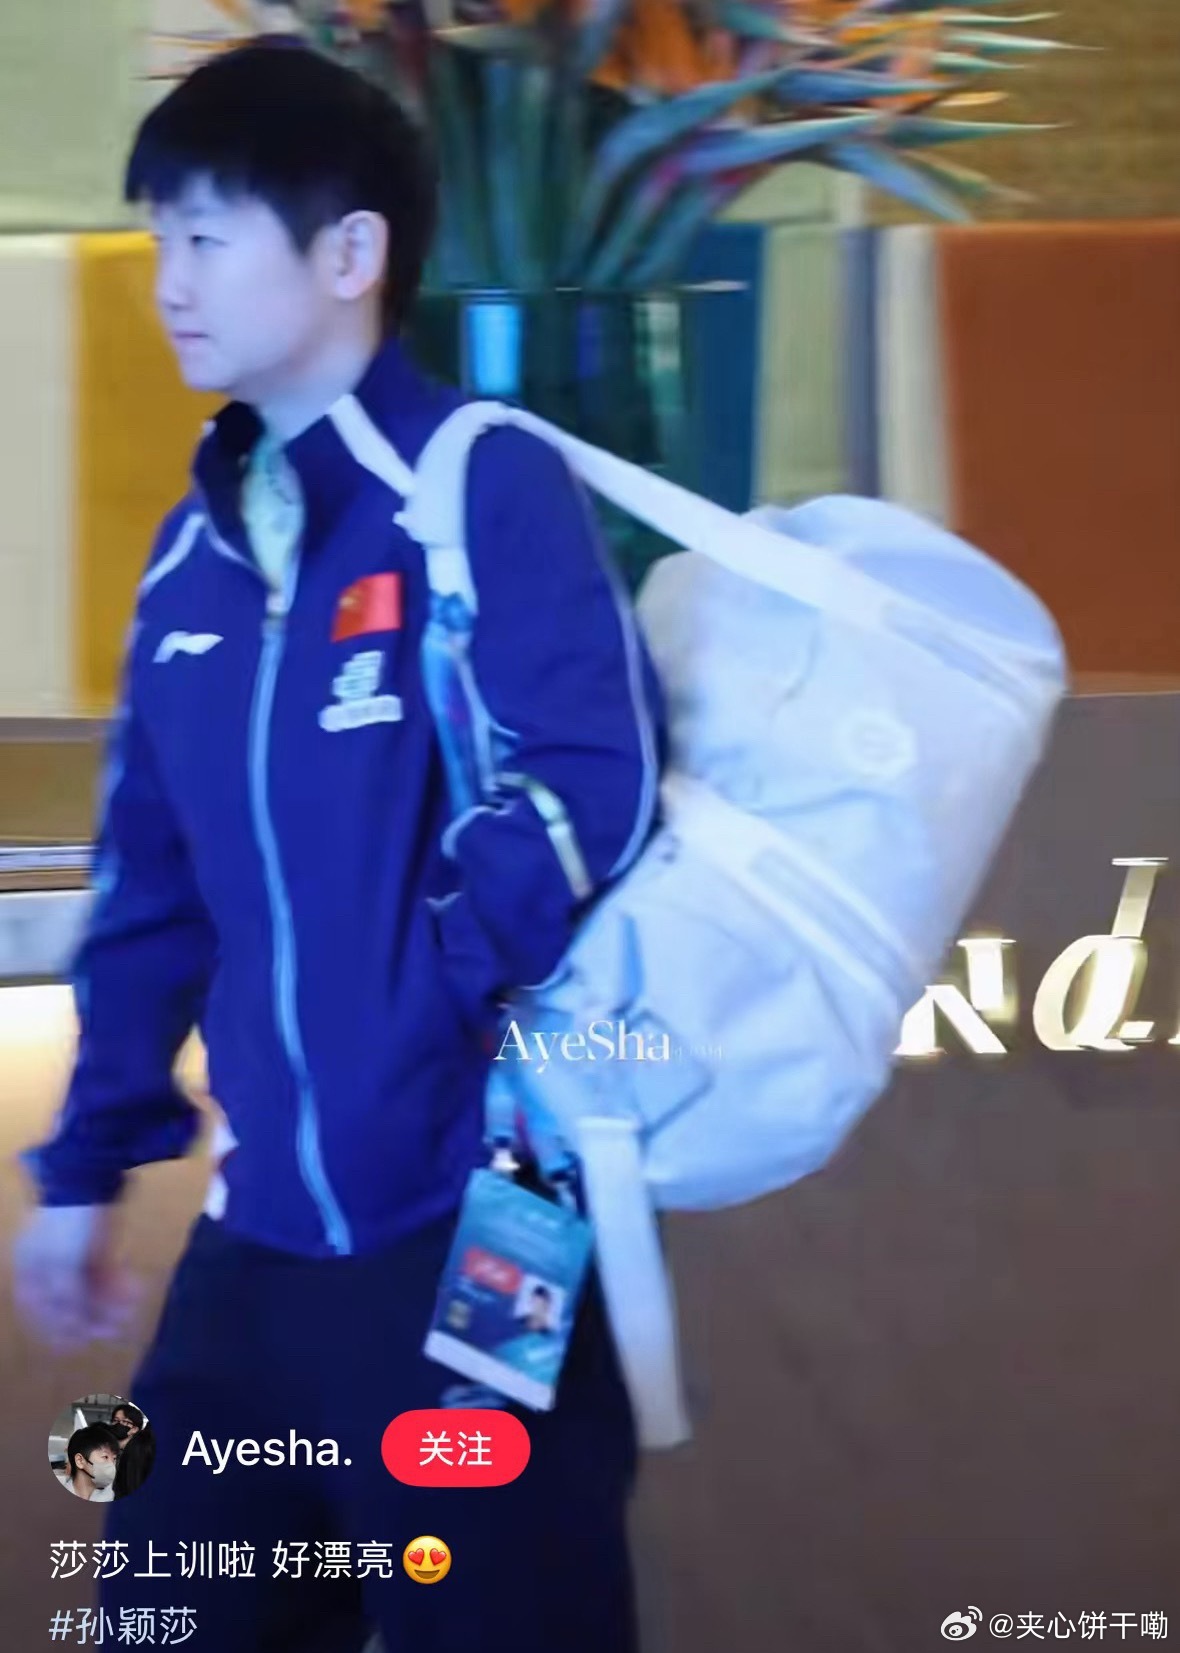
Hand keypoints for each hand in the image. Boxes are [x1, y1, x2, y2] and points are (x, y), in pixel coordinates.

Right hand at [12, 1205, 141, 1351]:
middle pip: (68, 1300)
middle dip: (90, 1316)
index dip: (55, 1328)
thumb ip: (66, 1299)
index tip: (76, 1343)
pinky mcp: (98, 1245)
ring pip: (91, 1288)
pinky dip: (118, 1285)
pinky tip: (134, 1290)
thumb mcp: (61, 1265)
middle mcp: (48, 1265)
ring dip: (109, 1302)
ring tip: (129, 1311)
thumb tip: (73, 1328)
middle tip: (113, 1329)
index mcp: (29, 1269)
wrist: (91, 1175)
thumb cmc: (67, 1222)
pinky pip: (106, 1272)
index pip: (37, 1308)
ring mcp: (74, 1254)